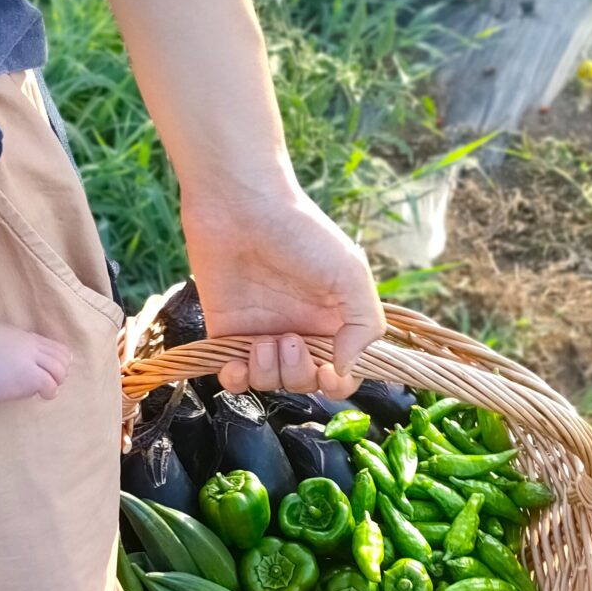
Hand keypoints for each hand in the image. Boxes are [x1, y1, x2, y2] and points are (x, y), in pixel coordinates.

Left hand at [182, 177, 384, 397]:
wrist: (240, 207)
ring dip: (268, 373)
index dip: (339, 383)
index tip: (329, 374)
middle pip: (306, 383)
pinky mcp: (228, 334)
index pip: (344, 373)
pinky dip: (237, 380)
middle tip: (289, 340)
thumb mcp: (350, 273)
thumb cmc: (301, 233)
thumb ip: (364, 325)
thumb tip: (346, 369)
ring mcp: (263, 334)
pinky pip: (234, 377)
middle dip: (300, 374)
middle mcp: (300, 331)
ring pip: (270, 383)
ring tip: (262, 340)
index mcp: (333, 321)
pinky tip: (236, 364)